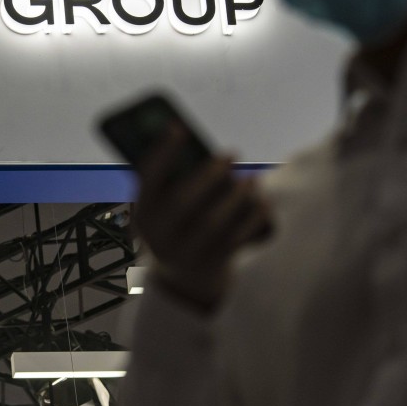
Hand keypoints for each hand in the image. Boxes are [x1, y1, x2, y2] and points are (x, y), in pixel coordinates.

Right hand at [133, 126, 268, 310]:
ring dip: (236, 196)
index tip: (179, 126)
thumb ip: (177, 180)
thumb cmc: (178, 226)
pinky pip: (235, 238)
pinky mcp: (211, 263)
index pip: (146, 179)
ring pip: (213, 223)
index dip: (162, 151)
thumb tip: (202, 149)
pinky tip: (263, 200)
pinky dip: (252, 217)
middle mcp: (159, 235)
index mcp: (143, 213)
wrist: (184, 279)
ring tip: (252, 179)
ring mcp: (184, 253)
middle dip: (209, 175)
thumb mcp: (165, 207)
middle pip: (182, 203)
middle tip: (231, 153)